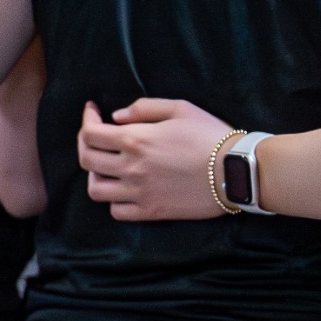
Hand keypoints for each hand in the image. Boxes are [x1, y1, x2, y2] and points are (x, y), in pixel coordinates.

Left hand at [77, 100, 233, 220]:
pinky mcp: (151, 212)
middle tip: (95, 135)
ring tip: (107, 166)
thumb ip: (145, 108)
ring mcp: (139, 193)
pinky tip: (124, 189)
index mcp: (136, 140)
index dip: (86, 119)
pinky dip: (114, 200)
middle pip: (87, 159)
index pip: (91, 133)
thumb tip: (117, 116)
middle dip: (85, 143)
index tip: (93, 111)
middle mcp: (131, 168)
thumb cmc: (211, 135)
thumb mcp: (181, 108)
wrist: (235, 170)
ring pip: (95, 189)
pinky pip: (116, 211)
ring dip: (96, 175)